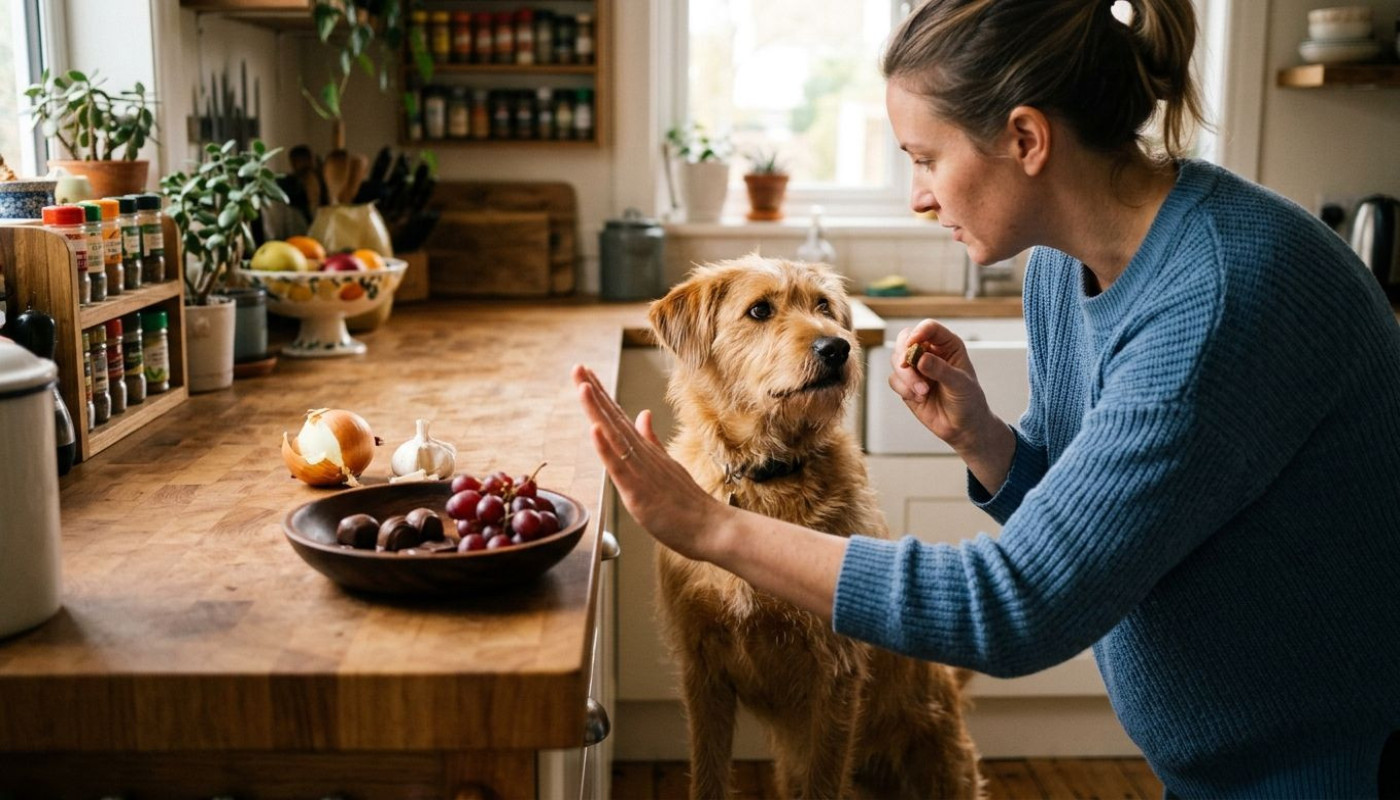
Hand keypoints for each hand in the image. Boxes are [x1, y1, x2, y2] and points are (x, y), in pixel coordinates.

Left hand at [572, 364, 733, 561]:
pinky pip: (620, 466)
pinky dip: (606, 448)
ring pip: (615, 436)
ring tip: (583, 387)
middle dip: (594, 393)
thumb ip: (651, 441)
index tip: (586, 375)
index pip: (619, 418)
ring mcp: (641, 471)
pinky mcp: (639, 491)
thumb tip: (643, 414)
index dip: (602, 396)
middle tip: (577, 367)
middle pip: (613, 419)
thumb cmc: (688, 503)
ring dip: (598, 411)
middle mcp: (642, 455)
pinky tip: (594, 430)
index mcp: (645, 451)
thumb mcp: (666, 465)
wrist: (711, 527)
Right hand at [888, 319, 994, 450]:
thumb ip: (941, 370)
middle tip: (908, 366)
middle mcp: (930, 352)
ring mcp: (916, 368)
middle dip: (904, 354)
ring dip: (906, 376)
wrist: (963, 427)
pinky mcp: (906, 384)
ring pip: (896, 360)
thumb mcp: (960, 384)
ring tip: (922, 392)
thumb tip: (920, 358)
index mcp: (947, 345)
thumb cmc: (968, 401)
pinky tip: (919, 398)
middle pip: (905, 339)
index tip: (912, 345)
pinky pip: (894, 379)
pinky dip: (903, 388)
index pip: (929, 328)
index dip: (918, 332)